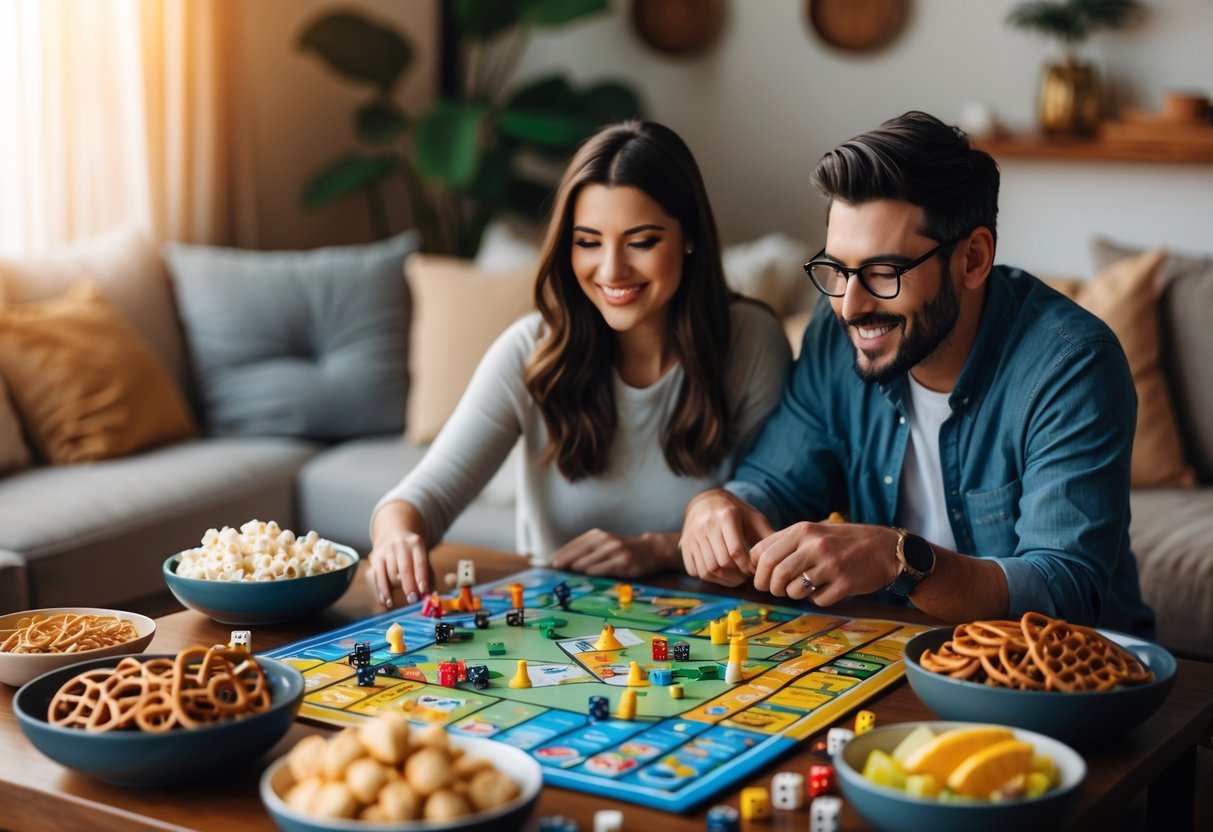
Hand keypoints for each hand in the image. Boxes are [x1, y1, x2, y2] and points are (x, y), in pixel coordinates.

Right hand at [366, 502, 429, 607]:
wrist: (395, 532)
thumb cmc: (412, 552)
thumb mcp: (422, 556)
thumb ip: (427, 575)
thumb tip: (428, 595)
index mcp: (416, 543)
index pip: (420, 563)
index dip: (422, 578)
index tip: (423, 592)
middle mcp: (400, 544)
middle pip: (404, 569)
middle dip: (408, 586)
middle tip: (412, 600)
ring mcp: (386, 550)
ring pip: (390, 574)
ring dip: (392, 590)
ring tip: (394, 603)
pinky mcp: (375, 556)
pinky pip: (376, 576)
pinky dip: (380, 590)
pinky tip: (384, 600)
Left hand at [550, 530, 676, 577]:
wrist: (650, 550)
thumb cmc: (623, 550)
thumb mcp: (604, 545)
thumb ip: (586, 551)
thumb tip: (563, 562)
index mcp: (596, 535)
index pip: (573, 545)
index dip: (559, 555)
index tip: (547, 564)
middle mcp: (604, 540)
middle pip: (577, 553)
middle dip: (563, 562)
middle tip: (553, 570)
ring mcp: (614, 550)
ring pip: (587, 562)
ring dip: (576, 569)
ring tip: (568, 575)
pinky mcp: (623, 561)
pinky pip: (602, 569)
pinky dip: (592, 573)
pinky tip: (587, 576)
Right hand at [679, 489, 773, 586]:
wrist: (705, 501)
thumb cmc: (735, 511)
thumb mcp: (753, 517)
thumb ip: (767, 535)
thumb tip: (782, 554)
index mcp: (725, 516)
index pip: (735, 551)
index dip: (747, 566)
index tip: (754, 568)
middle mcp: (706, 526)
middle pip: (721, 563)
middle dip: (737, 575)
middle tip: (746, 575)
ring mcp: (692, 537)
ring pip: (707, 570)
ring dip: (724, 580)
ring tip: (736, 577)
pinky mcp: (684, 546)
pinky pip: (695, 570)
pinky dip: (709, 578)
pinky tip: (721, 574)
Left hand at [750, 522, 899, 604]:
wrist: (886, 549)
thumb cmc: (846, 541)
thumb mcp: (816, 531)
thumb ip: (788, 542)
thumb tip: (755, 561)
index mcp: (803, 530)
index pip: (763, 552)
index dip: (757, 570)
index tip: (761, 578)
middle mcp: (815, 545)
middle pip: (775, 573)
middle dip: (770, 587)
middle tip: (776, 590)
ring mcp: (830, 565)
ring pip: (793, 589)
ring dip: (793, 594)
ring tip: (803, 588)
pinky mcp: (845, 583)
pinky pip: (817, 600)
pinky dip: (816, 599)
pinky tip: (825, 590)